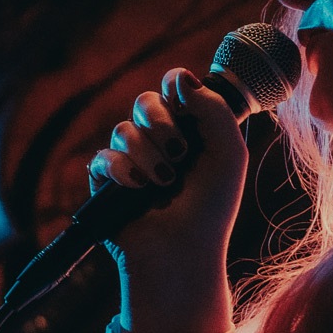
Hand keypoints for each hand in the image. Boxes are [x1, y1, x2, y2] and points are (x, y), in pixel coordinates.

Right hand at [88, 69, 247, 332]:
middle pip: (145, 100)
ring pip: (123, 130)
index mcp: (191, 130)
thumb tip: (181, 79)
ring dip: (146, 153)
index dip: (176, 86)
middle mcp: (160, 141)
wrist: (182, 253)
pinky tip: (137, 188)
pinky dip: (121, 170)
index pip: (174, 87)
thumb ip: (215, 109)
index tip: (184, 101)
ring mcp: (131, 161)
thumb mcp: (229, 154)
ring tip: (163, 182)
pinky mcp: (106, 184)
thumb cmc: (212, 209)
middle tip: (178, 151)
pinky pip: (103, 158)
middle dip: (160, 121)